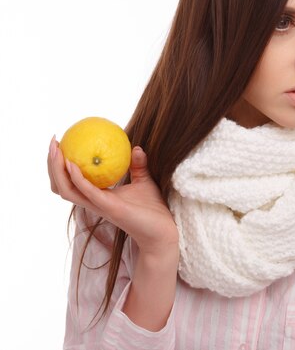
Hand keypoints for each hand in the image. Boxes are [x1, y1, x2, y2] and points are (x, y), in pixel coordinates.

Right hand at [47, 137, 178, 256]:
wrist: (163, 230)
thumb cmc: (153, 209)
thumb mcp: (144, 181)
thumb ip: (138, 165)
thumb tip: (137, 147)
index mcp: (98, 196)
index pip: (71, 182)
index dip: (61, 166)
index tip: (60, 145)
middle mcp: (93, 202)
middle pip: (62, 186)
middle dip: (52, 165)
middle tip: (52, 143)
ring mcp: (99, 206)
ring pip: (67, 190)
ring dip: (57, 170)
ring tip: (56, 150)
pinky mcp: (109, 208)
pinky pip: (87, 192)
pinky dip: (77, 178)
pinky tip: (72, 164)